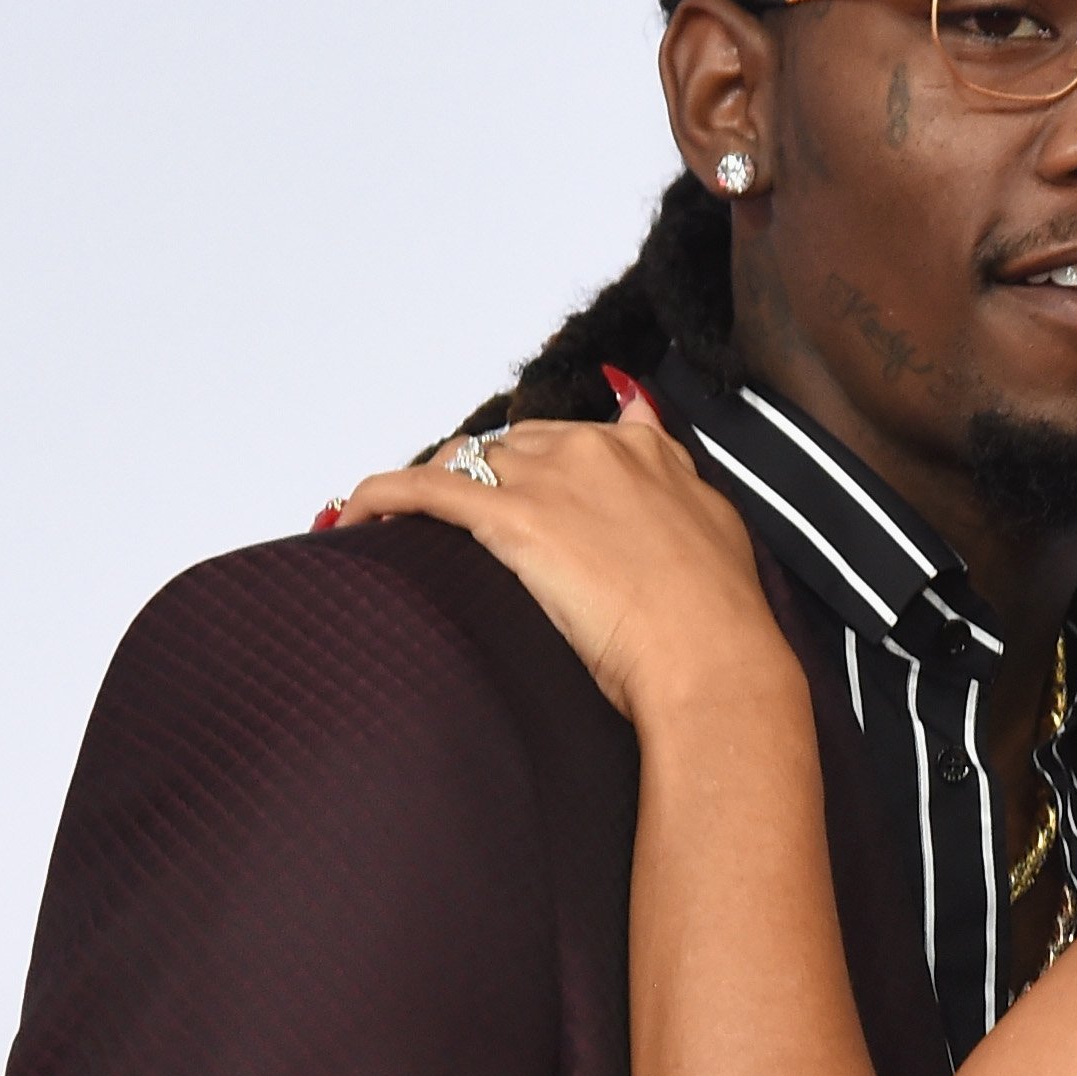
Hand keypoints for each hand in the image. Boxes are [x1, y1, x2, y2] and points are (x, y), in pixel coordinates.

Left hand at [337, 389, 784, 724]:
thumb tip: (644, 414)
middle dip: (482, 483)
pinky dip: (383, 497)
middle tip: (461, 532)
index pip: (566, 438)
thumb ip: (670, 470)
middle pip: (508, 446)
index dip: (533, 469)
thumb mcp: (713, 523)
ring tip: (409, 531)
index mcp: (644, 450)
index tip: (518, 497)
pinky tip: (358, 516)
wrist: (714, 662)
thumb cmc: (717, 619)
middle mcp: (592, 449)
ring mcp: (550, 479)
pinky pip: (425, 489)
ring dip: (433, 492)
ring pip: (464, 462)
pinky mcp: (513, 518)